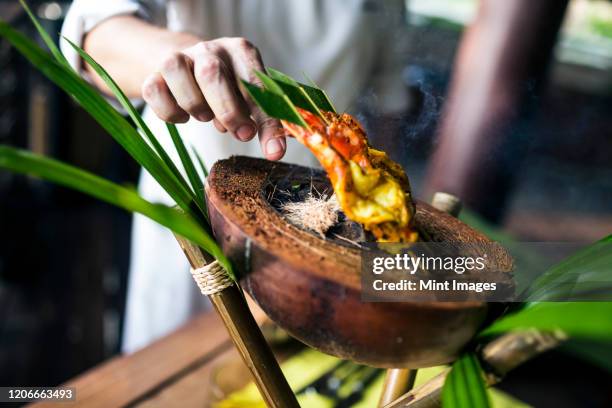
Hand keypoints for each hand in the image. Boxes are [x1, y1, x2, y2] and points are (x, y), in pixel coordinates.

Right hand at [141, 37, 285, 159]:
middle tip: (242, 134)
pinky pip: (154, 89)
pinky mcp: (155, 73)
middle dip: (228, 111)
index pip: (255, 82)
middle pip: (212, 73)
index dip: (265, 118)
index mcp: (240, 51)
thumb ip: (264, 121)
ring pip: (176, 71)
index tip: (272, 148)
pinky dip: (169, 111)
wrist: (192, 69)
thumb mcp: (251, 99)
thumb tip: (275, 152)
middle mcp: (209, 49)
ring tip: (206, 117)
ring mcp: (180, 57)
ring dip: (194, 104)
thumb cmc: (229, 87)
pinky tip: (183, 117)